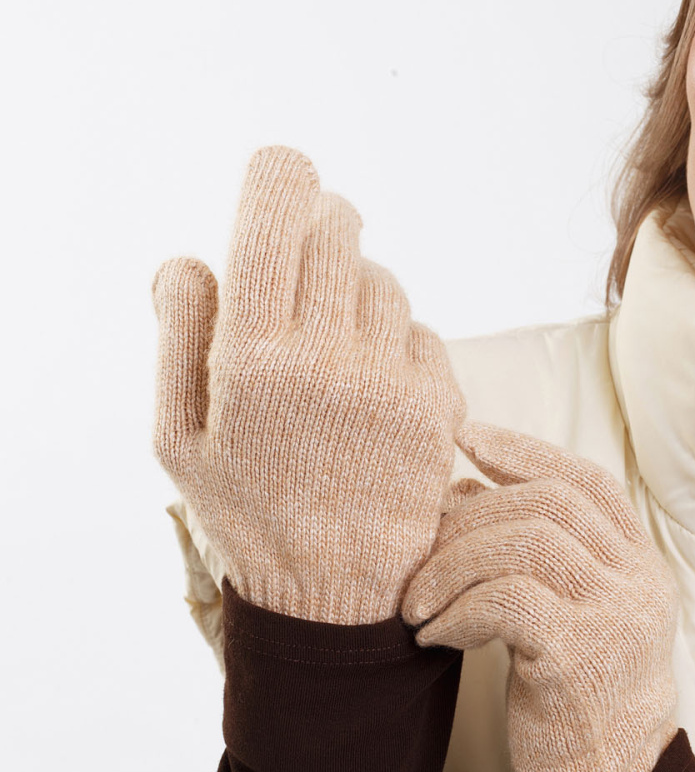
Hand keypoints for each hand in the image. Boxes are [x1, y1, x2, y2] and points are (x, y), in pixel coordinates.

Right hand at [152, 145, 466, 623]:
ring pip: (382, 278)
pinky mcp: (438, 407)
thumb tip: (189, 257)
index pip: (274, 212)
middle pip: (337, 227)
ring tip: (333, 343)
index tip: (280, 173)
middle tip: (304, 256)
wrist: (335, 598)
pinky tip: (371, 387)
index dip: (279, 174)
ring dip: (356, 289)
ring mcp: (391, 383)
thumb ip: (177, 338)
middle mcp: (326, 359)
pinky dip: (394, 341)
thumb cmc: (246, 515)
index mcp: (251, 358)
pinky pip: (418, 330)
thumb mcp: (179, 440)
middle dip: (317, 227)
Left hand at [401, 419, 679, 771]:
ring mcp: (617, 618)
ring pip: (526, 541)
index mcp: (640, 567)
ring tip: (415, 606)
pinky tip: (432, 637)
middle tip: (416, 557)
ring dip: (452, 564)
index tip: (464, 435)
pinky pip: (507, 599)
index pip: (585, 481)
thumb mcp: (565, 625)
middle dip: (467, 518)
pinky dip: (457, 609)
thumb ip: (529, 560)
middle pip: (547, 503)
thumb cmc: (576, 713)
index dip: (522, 451)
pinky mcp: (581, 659)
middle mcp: (639, 583)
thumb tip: (461, 489)